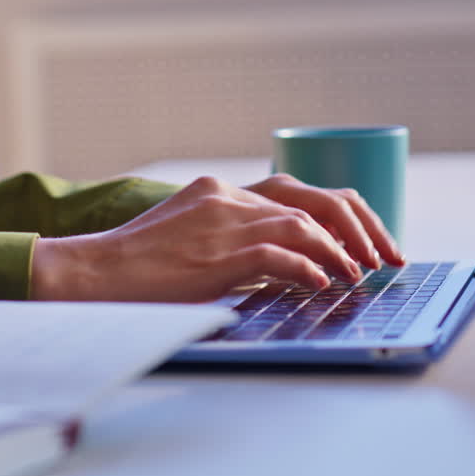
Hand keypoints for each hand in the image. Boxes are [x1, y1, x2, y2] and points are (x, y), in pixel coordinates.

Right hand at [30, 174, 401, 302]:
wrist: (90, 272)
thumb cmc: (133, 268)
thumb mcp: (186, 241)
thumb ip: (229, 242)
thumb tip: (283, 265)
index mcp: (218, 190)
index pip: (294, 192)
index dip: (338, 215)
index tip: (363, 241)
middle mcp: (225, 198)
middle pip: (312, 199)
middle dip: (357, 227)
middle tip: (384, 257)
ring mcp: (222, 222)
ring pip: (303, 225)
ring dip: (340, 253)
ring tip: (359, 277)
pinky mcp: (217, 253)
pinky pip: (280, 255)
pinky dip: (310, 268)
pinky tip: (324, 285)